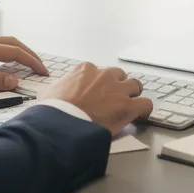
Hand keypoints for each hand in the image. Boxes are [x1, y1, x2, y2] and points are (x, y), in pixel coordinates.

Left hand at [0, 36, 47, 92]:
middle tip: (40, 66)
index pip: (15, 52)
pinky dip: (8, 51)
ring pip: (5, 42)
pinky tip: (6, 61)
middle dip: (30, 54)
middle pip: (13, 43)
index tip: (42, 70)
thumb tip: (13, 81)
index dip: (31, 61)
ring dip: (19, 51)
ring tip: (28, 63)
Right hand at [39, 62, 153, 133]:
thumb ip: (55, 88)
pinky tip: (140, 115)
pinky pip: (146, 103)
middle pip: (118, 75)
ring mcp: (118, 90)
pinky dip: (144, 109)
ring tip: (128, 106)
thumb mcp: (47, 93)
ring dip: (132, 95)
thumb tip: (50, 91)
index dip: (98, 84)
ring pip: (135, 85)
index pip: (97, 71)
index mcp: (85, 69)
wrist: (62, 124)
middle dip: (117, 86)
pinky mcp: (128, 106)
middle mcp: (104, 75)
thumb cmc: (54, 110)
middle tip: (112, 100)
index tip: (96, 94)